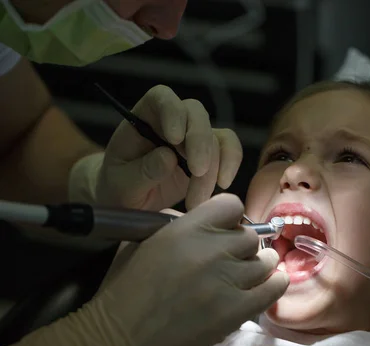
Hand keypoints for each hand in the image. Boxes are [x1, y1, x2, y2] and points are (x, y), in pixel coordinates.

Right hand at [2, 194, 288, 345]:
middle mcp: (209, 250)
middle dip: (243, 246)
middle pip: (250, 236)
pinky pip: (273, 288)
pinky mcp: (235, 311)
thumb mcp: (143, 243)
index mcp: (183, 230)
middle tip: (232, 260)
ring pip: (266, 260)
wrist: (116, 341)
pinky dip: (274, 284)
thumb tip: (205, 222)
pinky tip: (266, 286)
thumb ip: (176, 226)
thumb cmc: (123, 291)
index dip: (231, 217)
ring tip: (249, 275)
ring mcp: (225, 281)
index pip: (231, 204)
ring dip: (260, 266)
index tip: (226, 230)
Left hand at [69, 85, 242, 210]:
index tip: (175, 138)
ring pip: (214, 137)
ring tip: (197, 200)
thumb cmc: (119, 189)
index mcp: (143, 119)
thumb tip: (167, 156)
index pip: (161, 98)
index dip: (172, 111)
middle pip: (195, 114)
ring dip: (212, 167)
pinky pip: (228, 148)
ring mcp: (193, 137)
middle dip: (200, 142)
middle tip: (198, 172)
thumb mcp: (121, 185)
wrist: (131, 204)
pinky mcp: (209, 154)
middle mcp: (172, 122)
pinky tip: (223, 184)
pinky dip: (231, 164)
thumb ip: (141, 172)